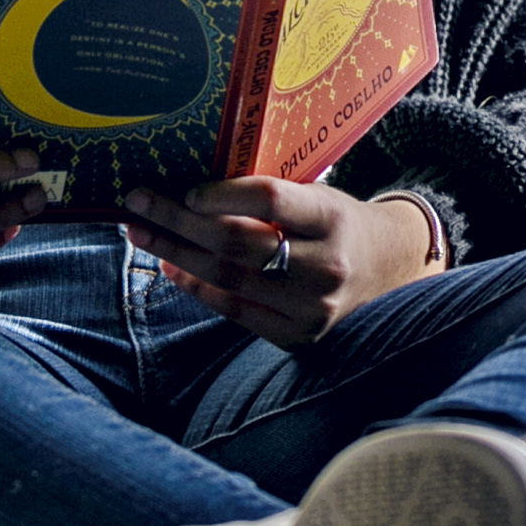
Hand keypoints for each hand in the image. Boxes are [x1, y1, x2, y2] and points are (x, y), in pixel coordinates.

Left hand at [122, 177, 439, 345]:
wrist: (388, 270)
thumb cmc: (338, 223)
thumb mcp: (317, 196)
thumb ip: (268, 197)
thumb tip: (190, 190)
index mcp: (333, 217)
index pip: (270, 200)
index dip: (222, 194)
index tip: (184, 189)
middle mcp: (325, 265)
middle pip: (237, 242)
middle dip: (177, 222)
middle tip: (137, 205)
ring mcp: (311, 307)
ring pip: (228, 279)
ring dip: (176, 255)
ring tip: (143, 235)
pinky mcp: (298, 336)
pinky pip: (235, 311)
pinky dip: (198, 289)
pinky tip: (173, 267)